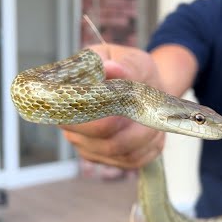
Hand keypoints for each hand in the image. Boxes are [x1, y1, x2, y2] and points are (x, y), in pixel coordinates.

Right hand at [60, 43, 164, 168]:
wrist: (148, 88)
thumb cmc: (135, 72)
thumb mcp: (135, 61)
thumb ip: (124, 66)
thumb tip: (110, 67)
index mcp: (68, 97)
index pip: (75, 115)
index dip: (102, 112)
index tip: (126, 103)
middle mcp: (71, 126)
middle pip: (101, 140)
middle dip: (132, 127)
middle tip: (148, 111)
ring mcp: (88, 146)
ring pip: (120, 152)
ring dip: (144, 136)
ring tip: (154, 118)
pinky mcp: (107, 159)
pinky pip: (131, 160)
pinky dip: (149, 146)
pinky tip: (154, 132)